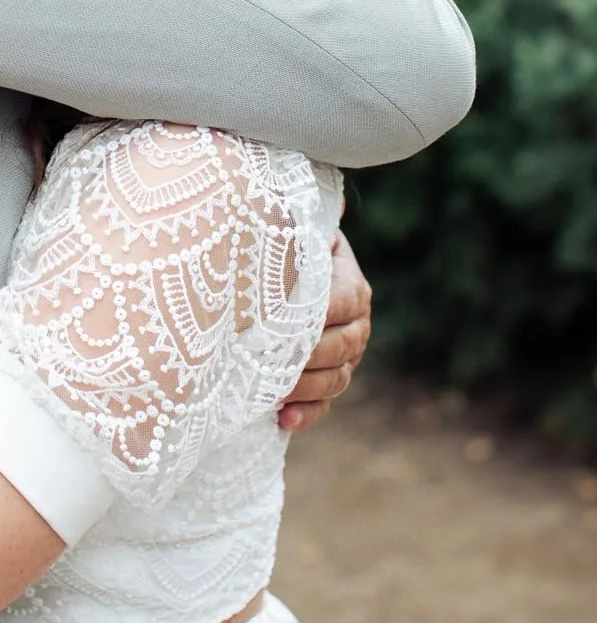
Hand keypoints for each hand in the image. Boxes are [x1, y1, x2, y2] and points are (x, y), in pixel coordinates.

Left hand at [278, 232, 371, 434]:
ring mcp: (347, 356)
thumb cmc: (290, 250)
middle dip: (303, 357)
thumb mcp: (300, 233)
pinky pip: (324, 405)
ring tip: (269, 391)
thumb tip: (333, 201)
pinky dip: (306, 415)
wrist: (288, 276)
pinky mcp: (330, 381)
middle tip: (265, 360)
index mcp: (352, 286)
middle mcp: (357, 324)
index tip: (277, 322)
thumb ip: (307, 219)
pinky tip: (283, 420)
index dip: (313, 315)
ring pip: (333, 379)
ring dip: (302, 389)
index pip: (340, 304)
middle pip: (338, 347)